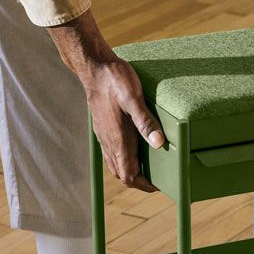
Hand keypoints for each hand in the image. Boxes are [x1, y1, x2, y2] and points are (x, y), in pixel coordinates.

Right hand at [47, 11, 164, 191]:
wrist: (93, 67)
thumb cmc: (115, 80)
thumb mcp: (133, 98)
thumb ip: (145, 121)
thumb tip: (158, 143)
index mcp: (118, 139)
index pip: (129, 175)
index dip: (144, 185)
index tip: (160, 186)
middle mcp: (109, 142)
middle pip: (122, 174)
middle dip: (139, 181)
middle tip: (158, 179)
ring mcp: (104, 136)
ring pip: (116, 164)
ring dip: (131, 171)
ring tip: (150, 169)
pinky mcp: (103, 128)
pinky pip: (112, 153)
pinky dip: (124, 160)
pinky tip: (135, 151)